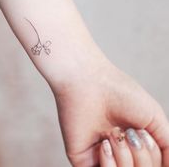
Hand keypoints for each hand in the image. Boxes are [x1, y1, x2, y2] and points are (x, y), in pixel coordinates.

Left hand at [52, 60, 168, 166]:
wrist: (90, 83)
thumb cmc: (121, 94)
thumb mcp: (155, 120)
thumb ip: (167, 148)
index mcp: (134, 142)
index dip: (153, 156)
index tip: (143, 133)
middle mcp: (119, 152)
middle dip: (143, 158)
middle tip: (131, 132)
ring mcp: (100, 157)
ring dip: (127, 159)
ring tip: (115, 134)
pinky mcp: (83, 160)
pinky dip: (110, 166)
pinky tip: (105, 144)